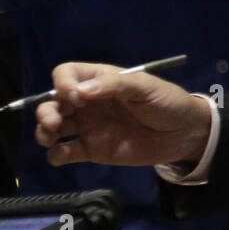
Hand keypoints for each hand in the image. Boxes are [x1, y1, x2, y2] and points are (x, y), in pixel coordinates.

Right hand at [35, 62, 212, 167]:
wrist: (184, 134)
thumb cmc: (166, 102)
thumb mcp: (144, 87)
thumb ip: (114, 86)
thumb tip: (80, 92)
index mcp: (99, 80)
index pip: (67, 74)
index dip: (63, 83)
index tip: (74, 96)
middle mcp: (88, 102)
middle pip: (53, 102)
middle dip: (46, 110)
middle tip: (54, 122)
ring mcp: (88, 126)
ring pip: (54, 127)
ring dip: (44, 131)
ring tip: (50, 138)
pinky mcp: (92, 150)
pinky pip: (65, 152)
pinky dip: (55, 155)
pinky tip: (61, 154)